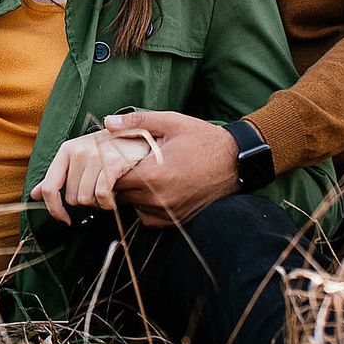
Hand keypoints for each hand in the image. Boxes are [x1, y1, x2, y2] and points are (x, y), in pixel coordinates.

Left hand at [30, 130, 156, 223]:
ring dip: (99, 202)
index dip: (54, 209)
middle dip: (87, 201)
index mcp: (67, 150)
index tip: (63, 220)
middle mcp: (78, 151)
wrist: (143, 140)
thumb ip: (59, 176)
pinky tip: (115, 198)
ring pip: (87, 199)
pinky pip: (103, 197)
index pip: (49, 187)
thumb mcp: (82, 157)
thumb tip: (34, 194)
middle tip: (101, 188)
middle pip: (72, 198)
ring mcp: (96, 156)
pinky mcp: (113, 163)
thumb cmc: (113, 151)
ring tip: (110, 189)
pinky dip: (109, 204)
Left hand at [99, 109, 241, 226]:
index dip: (108, 167)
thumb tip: (108, 122)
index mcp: (153, 174)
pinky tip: (155, 189)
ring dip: (133, 192)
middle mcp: (157, 198)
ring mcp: (167, 212)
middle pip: (119, 193)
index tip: (114, 157)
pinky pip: (147, 217)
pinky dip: (146, 205)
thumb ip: (136, 122)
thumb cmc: (204, 140)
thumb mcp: (171, 123)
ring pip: (133, 206)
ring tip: (146, 174)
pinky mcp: (175, 221)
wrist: (235, 162)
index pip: (111, 178)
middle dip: (119, 178)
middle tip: (130, 163)